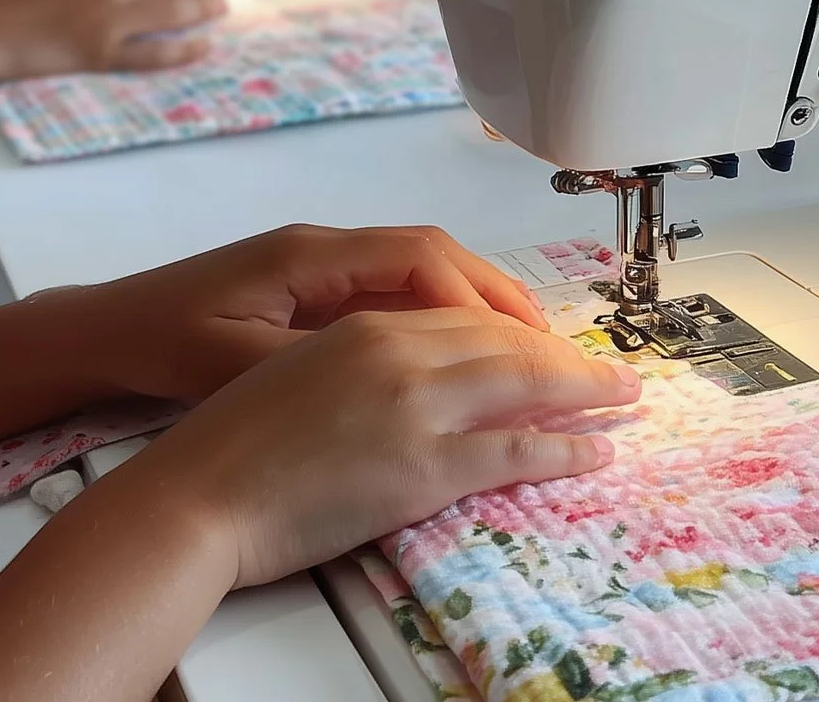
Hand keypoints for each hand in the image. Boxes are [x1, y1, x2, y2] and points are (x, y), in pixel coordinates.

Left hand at [82, 224, 548, 402]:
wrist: (107, 330)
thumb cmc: (165, 342)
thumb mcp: (234, 361)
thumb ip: (315, 359)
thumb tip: (398, 371)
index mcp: (312, 256)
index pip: (420, 258)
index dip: (480, 295)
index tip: (524, 340)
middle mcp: (328, 250)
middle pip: (435, 257)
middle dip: (498, 297)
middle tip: (554, 347)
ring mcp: (324, 266)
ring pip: (422, 275)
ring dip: (476, 309)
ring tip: (529, 354)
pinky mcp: (316, 289)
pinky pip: (397, 294)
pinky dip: (441, 320)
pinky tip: (465, 359)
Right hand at [120, 307, 641, 587]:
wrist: (196, 497)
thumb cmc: (228, 448)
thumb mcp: (295, 378)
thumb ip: (359, 368)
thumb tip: (408, 383)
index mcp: (365, 330)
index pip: (467, 321)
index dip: (520, 334)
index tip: (551, 347)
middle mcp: (399, 356)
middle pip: (507, 344)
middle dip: (567, 356)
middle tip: (610, 368)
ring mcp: (415, 409)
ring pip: (524, 386)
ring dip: (584, 392)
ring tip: (623, 399)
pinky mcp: (423, 467)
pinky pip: (514, 451)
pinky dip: (563, 448)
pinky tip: (593, 450)